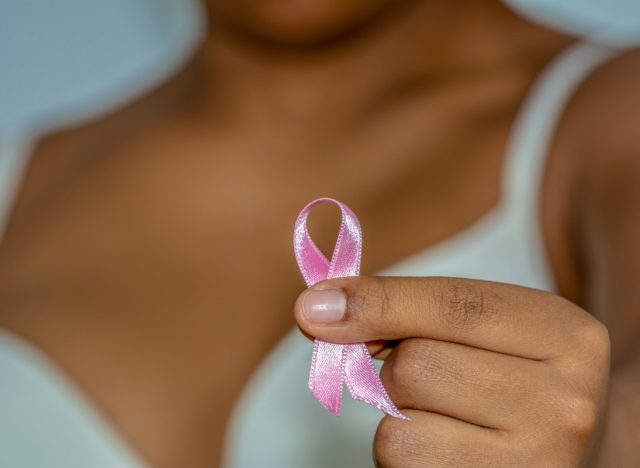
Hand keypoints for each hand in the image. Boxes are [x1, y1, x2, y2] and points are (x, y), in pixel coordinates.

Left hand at [294, 276, 609, 466]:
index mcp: (565, 336)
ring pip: (400, 429)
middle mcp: (564, 404)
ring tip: (448, 419)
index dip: (377, 302)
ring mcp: (537, 464)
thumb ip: (408, 309)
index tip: (312, 307)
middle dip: (398, 367)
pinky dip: (406, 455)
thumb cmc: (507, 373)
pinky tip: (446, 449)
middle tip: (432, 377)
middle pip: (416, 366)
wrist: (565, 443)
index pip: (456, 306)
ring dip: (399, 419)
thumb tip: (316, 311)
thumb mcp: (483, 326)